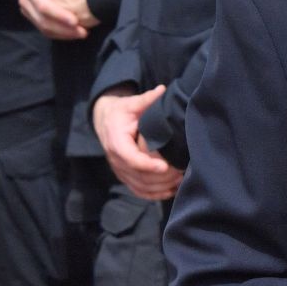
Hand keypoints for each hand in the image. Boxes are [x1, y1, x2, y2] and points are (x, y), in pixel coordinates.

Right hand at [17, 0, 97, 39]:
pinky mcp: (32, 15)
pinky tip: (74, 33)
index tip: (76, 20)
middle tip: (83, 32)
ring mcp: (27, 9)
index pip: (43, 4)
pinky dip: (59, 34)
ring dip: (63, 34)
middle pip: (43, 20)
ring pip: (43, 27)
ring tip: (82, 34)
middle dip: (63, 29)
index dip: (59, 15)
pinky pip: (44, 29)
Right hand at [93, 85, 180, 200]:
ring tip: (180, 181)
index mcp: (116, 141)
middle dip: (159, 178)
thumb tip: (161, 90)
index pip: (129, 158)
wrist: (106, 122)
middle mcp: (115, 159)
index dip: (147, 164)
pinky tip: (171, 191)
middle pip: (136, 175)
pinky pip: (137, 190)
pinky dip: (153, 194)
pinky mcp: (124, 176)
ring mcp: (119, 170)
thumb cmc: (121, 111)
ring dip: (159, 187)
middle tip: (180, 173)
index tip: (165, 166)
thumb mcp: (131, 103)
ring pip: (138, 186)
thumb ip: (146, 99)